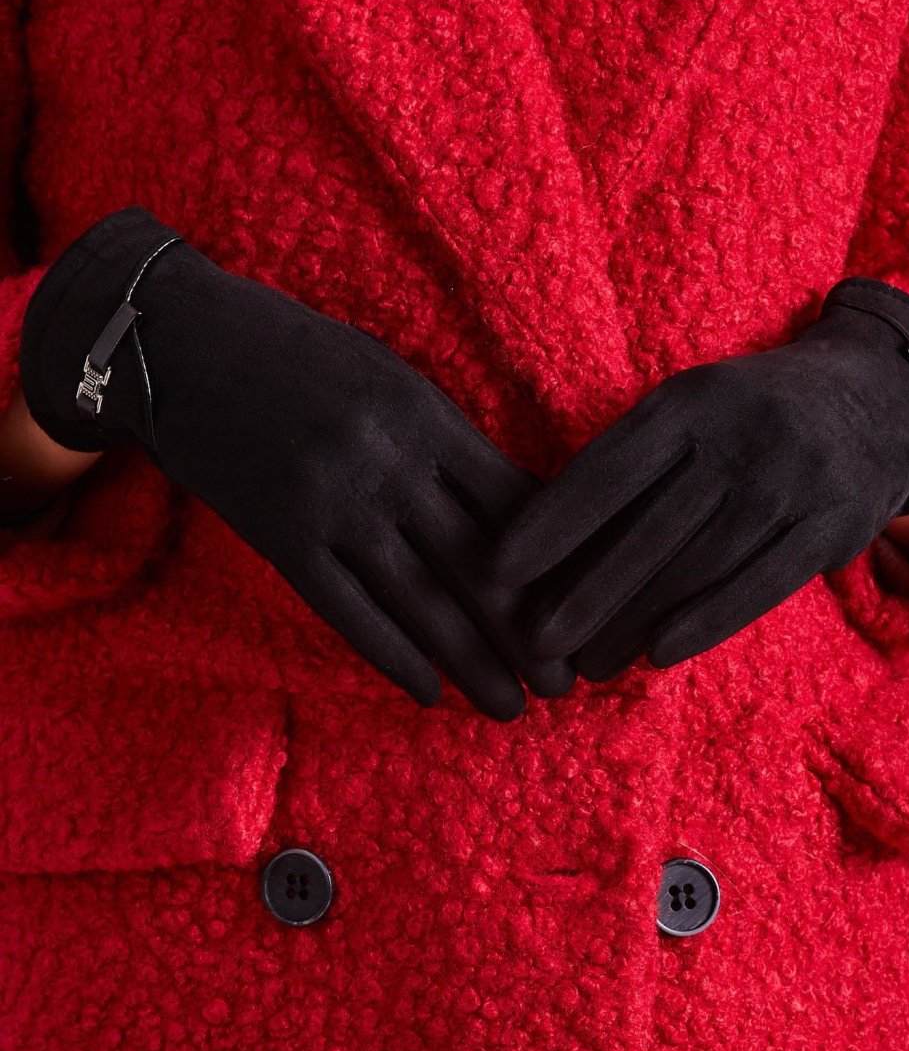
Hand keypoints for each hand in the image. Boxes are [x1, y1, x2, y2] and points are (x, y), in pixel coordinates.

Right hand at [18, 206, 573, 718]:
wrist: (179, 341)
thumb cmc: (295, 349)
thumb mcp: (386, 373)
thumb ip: (442, 436)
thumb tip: (509, 506)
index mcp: (424, 415)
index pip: (512, 503)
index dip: (556, 564)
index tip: (587, 606)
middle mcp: (387, 464)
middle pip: (477, 564)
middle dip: (528, 632)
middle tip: (568, 685)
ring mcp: (331, 504)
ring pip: (419, 599)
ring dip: (470, 661)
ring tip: (510, 709)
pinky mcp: (279, 535)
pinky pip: (346, 610)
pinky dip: (390, 656)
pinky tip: (427, 692)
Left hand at [489, 278, 908, 681]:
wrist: (877, 401)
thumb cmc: (747, 414)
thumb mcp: (690, 408)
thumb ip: (632, 460)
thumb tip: (544, 535)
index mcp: (688, 402)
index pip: (607, 470)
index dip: (551, 523)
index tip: (498, 569)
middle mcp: (739, 438)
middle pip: (648, 529)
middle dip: (584, 592)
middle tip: (533, 643)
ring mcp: (791, 483)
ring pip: (697, 565)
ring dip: (634, 621)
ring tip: (586, 664)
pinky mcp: (832, 527)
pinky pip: (760, 584)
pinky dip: (706, 621)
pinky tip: (658, 653)